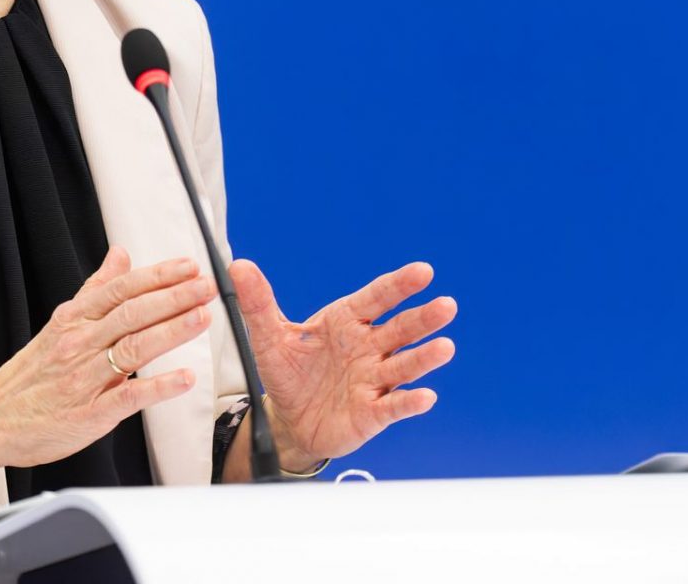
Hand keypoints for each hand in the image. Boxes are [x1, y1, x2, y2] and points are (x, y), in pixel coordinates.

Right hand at [0, 246, 214, 469]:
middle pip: (132, 313)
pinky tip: (184, 379)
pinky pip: (127, 397)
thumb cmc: (28, 376)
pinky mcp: (87, 415)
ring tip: (202, 317)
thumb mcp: (59, 323)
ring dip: (171, 331)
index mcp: (74, 320)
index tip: (189, 266)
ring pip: (132, 348)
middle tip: (207, 286)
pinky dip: (157, 387)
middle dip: (173, 297)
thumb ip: (95, 290)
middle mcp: (79, 345)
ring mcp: (83, 379)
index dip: (157, 276)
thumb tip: (120, 255)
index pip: (120, 290)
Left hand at [229, 258, 456, 468]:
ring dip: (425, 357)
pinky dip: (409, 402)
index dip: (400, 285)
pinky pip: (394, 406)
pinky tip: (425, 397)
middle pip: (400, 329)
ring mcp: (373, 380)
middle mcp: (368, 347)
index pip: (377, 298)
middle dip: (424, 318)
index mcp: (347, 322)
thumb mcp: (269, 338)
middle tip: (447, 305)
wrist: (290, 420)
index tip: (423, 272)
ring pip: (404, 366)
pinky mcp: (372, 412)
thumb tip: (240, 266)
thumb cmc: (290, 373)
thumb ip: (258, 303)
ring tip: (445, 347)